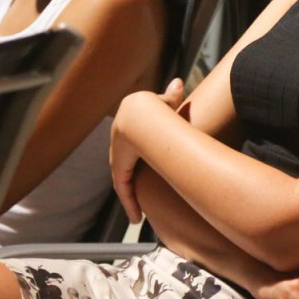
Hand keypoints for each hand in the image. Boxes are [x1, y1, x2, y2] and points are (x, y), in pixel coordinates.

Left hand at [110, 81, 184, 222]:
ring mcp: (119, 155)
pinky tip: (135, 218)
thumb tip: (179, 80)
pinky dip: (129, 203)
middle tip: (139, 197)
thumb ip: (172, 97)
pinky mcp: (120, 168)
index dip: (138, 157)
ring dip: (131, 199)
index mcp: (129, 127)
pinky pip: (124, 189)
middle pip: (125, 165)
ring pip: (125, 181)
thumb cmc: (157, 107)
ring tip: (138, 215)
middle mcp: (121, 142)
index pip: (131, 146)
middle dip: (131, 179)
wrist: (141, 114)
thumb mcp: (167, 103)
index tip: (146, 168)